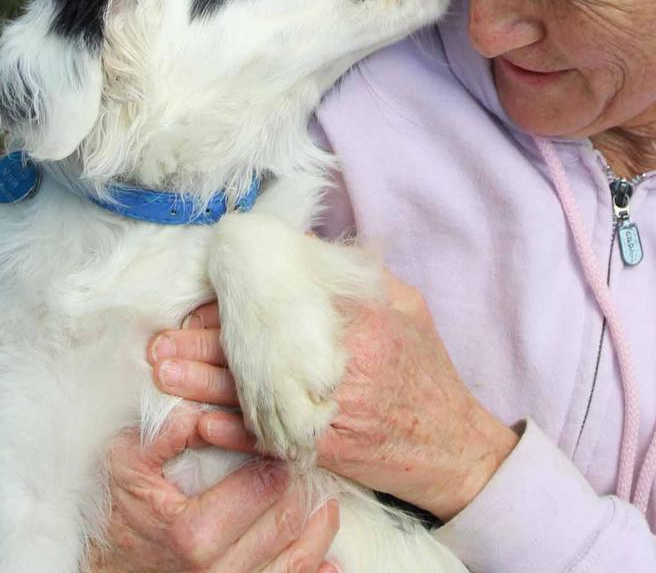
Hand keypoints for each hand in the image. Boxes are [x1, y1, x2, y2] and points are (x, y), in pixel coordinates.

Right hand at [91, 404, 339, 571]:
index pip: (263, 485)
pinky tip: (332, 564)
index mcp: (196, 532)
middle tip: (310, 466)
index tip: (288, 439)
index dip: (280, 457)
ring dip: (317, 531)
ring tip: (327, 506)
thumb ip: (159, 436)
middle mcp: (218, 571)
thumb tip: (194, 410)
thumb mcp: (124, 466)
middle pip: (284, 520)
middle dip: (301, 489)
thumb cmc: (114, 518)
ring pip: (295, 561)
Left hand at [149, 277, 517, 522]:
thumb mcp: (406, 305)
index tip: (202, 306)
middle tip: (161, 343)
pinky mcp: (328, 448)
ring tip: (165, 375)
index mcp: (360, 320)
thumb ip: (360, 275)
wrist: (452, 444)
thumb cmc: (426, 368)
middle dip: (204, 346)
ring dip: (205, 386)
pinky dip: (235, 432)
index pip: (285, 305)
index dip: (238, 307)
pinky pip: (272, 438)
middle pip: (260, 349)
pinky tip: (201, 422)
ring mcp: (332, 408)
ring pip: (257, 392)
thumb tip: (308, 249)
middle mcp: (341, 363)